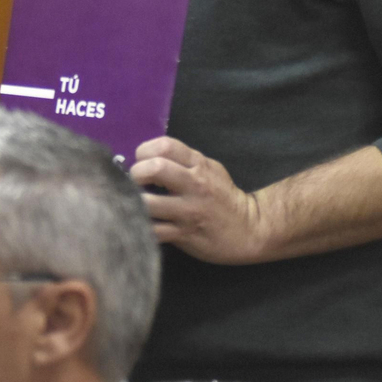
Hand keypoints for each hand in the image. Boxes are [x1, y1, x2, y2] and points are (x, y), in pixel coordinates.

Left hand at [129, 137, 268, 264]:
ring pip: (148, 203)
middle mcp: (194, 185)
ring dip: (133, 202)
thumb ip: (184, 161)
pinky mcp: (183, 234)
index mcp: (199, 165)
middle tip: (134, 183)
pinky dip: (140, 226)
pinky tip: (139, 223)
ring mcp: (188, 211)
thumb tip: (148, 158)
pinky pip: (153, 231)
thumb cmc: (223, 197)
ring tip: (133, 203)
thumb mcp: (210, 169)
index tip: (141, 161)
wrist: (249, 230)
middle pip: (154, 168)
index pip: (165, 146)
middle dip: (136, 174)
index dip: (144, 151)